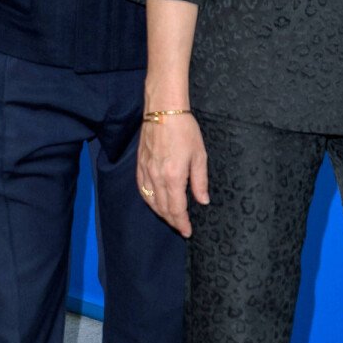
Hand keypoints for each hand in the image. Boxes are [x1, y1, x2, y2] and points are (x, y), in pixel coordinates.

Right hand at [137, 113, 208, 237]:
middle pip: (163, 208)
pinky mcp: (140, 165)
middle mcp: (157, 178)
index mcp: (173, 177)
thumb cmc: (185, 130)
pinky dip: (149, 200)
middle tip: (181, 227)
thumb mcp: (199, 155)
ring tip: (170, 218)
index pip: (176, 209)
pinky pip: (142, 189)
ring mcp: (146, 171)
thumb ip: (200, 181)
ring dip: (160, 213)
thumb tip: (202, 201)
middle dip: (172, 221)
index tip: (187, 232)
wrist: (163, 110)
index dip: (182, 223)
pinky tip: (155, 202)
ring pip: (150, 201)